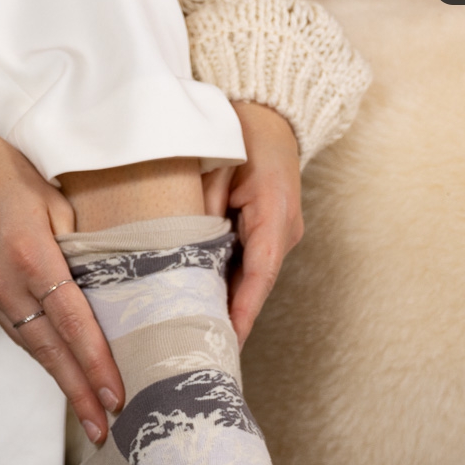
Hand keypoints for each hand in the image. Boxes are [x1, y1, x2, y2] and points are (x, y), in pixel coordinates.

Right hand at [0, 126, 123, 442]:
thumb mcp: (48, 192)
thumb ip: (80, 237)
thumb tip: (110, 273)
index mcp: (29, 254)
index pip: (71, 320)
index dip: (94, 361)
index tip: (114, 394)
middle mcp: (5, 283)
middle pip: (50, 350)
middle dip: (79, 393)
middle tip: (104, 430)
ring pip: (32, 347)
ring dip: (61, 381)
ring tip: (88, 414)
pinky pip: (16, 331)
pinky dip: (42, 355)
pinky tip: (60, 372)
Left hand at [202, 102, 303, 346]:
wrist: (269, 112)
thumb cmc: (239, 133)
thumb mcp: (214, 165)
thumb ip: (199, 209)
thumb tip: (180, 252)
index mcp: (275, 212)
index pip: (260, 273)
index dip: (243, 311)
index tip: (227, 342)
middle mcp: (284, 230)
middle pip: (255, 285)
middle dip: (230, 320)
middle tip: (199, 352)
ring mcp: (278, 234)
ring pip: (250, 279)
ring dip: (225, 306)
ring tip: (196, 338)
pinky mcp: (267, 235)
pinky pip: (247, 267)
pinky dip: (225, 286)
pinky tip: (200, 305)